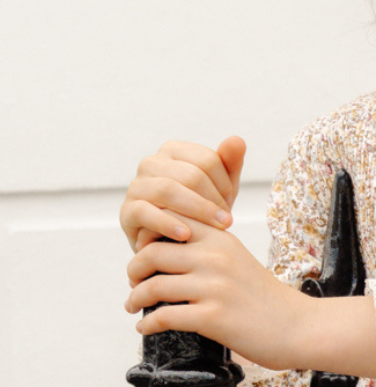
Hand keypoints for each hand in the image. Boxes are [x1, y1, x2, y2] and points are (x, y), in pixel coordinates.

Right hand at [120, 136, 246, 251]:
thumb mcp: (220, 189)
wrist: (175, 246)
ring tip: (218, 228)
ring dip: (198, 211)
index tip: (230, 204)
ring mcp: (137, 186)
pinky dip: (167, 224)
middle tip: (227, 221)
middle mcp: (151, 163)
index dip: (225, 184)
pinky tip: (186, 236)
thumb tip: (237, 139)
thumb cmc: (200, 214)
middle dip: (213, 200)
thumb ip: (229, 164)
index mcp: (173, 152)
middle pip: (190, 175)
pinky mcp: (127, 211)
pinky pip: (145, 212)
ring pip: (168, 190)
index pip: (207, 160)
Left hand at [125, 221, 318, 368]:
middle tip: (134, 281)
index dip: (146, 237)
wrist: (300, 328)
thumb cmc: (269, 299)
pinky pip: (165, 316)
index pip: (167, 223)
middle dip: (135, 269)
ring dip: (136, 298)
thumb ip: (208, 250)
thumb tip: (167, 253)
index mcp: (219, 239)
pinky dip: (149, 324)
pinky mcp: (213, 318)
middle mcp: (214, 258)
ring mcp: (213, 288)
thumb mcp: (239, 259)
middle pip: (152, 253)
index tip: (143, 253)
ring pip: (154, 286)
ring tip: (133, 305)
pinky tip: (146, 328)